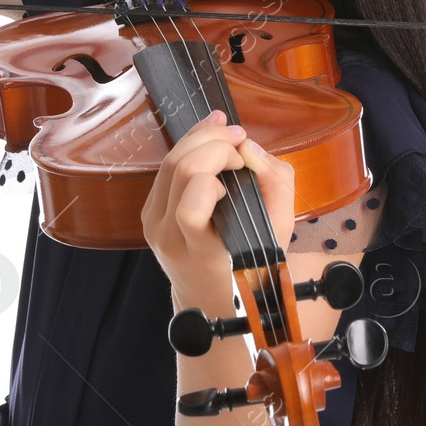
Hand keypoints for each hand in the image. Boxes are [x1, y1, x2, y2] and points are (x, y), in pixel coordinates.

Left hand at [140, 109, 295, 306]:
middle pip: (178, 171)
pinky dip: (189, 147)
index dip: (211, 179)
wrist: (208, 294)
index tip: (238, 172)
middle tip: (240, 138)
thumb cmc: (248, 266)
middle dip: (212, 143)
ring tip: (227, 130)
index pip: (189, 210)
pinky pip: (165, 168)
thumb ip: (275, 186)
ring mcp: (153, 221)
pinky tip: (210, 139)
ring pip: (168, 163)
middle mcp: (168, 236)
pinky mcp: (149, 209)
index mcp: (199, 250)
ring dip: (199, 137)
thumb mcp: (277, 233)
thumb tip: (249, 148)